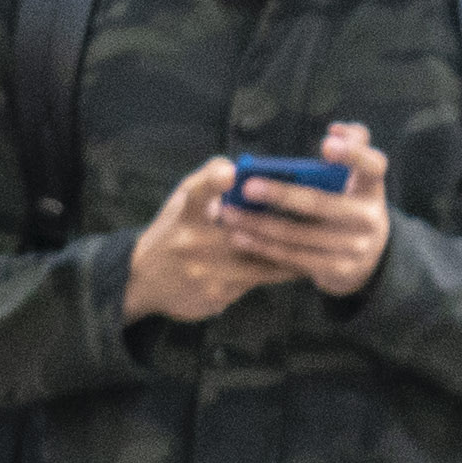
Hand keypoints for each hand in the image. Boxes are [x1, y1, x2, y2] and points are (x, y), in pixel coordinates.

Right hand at [120, 153, 298, 325]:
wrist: (143, 281)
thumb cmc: (174, 231)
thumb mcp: (184, 200)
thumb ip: (210, 177)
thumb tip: (239, 166)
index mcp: (186, 212)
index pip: (198, 192)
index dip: (214, 181)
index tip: (230, 174)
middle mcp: (191, 242)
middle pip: (243, 231)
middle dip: (277, 224)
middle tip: (313, 216)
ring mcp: (204, 272)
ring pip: (259, 260)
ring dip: (288, 252)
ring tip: (318, 243)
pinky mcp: (216, 295)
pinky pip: (257, 281)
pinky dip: (278, 272)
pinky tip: (298, 265)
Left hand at [222, 122, 395, 299]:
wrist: (368, 257)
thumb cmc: (350, 203)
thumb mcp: (358, 178)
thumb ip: (352, 145)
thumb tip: (335, 129)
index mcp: (372, 187)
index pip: (373, 165)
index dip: (353, 154)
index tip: (325, 144)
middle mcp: (368, 217)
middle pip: (322, 204)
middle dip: (282, 195)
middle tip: (248, 187)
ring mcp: (354, 246)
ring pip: (299, 234)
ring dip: (260, 224)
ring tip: (229, 214)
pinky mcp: (337, 269)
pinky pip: (294, 258)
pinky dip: (264, 247)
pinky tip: (240, 237)